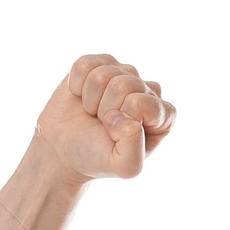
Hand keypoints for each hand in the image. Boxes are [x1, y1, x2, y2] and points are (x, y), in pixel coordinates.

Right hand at [33, 53, 175, 182]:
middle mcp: (148, 90)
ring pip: (102, 74)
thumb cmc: (98, 157)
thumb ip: (134, 150)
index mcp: (163, 116)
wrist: (65, 150)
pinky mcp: (101, 63)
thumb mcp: (123, 166)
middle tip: (103, 124)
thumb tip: (128, 118)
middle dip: (105, 109)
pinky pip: (84, 65)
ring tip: (94, 113)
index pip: (145, 104)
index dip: (123, 120)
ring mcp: (125, 73)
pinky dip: (77, 85)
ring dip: (91, 99)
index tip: (116, 135)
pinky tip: (83, 97)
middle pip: (123, 85)